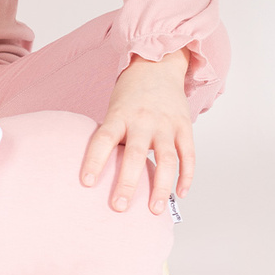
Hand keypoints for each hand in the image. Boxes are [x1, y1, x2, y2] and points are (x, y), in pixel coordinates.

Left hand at [79, 49, 192, 214]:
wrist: (158, 64)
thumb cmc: (130, 93)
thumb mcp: (114, 108)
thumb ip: (113, 136)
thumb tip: (103, 170)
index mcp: (120, 114)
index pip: (104, 139)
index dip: (94, 160)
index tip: (86, 183)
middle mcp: (143, 120)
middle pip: (135, 154)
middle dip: (127, 183)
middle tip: (119, 207)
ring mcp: (166, 124)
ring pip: (166, 159)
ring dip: (160, 187)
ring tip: (154, 210)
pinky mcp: (184, 126)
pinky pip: (188, 155)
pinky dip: (186, 176)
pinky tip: (180, 194)